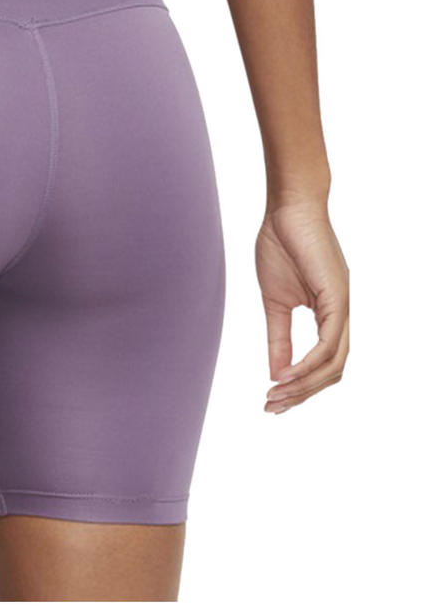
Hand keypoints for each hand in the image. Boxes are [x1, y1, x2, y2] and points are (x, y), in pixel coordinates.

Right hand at [256, 200, 348, 413]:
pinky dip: (309, 363)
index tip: (271, 399)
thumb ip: (277, 338)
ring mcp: (343, 306)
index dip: (300, 386)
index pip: (323, 363)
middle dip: (302, 394)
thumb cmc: (280, 246)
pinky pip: (329, 341)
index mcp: (330, 315)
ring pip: (335, 362)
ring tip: (276, 395)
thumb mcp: (274, 303)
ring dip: (305, 385)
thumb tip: (276, 373)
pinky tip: (286, 374)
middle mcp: (342, 315)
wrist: (287, 210)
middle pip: (332, 371)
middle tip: (271, 406)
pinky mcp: (338, 297)